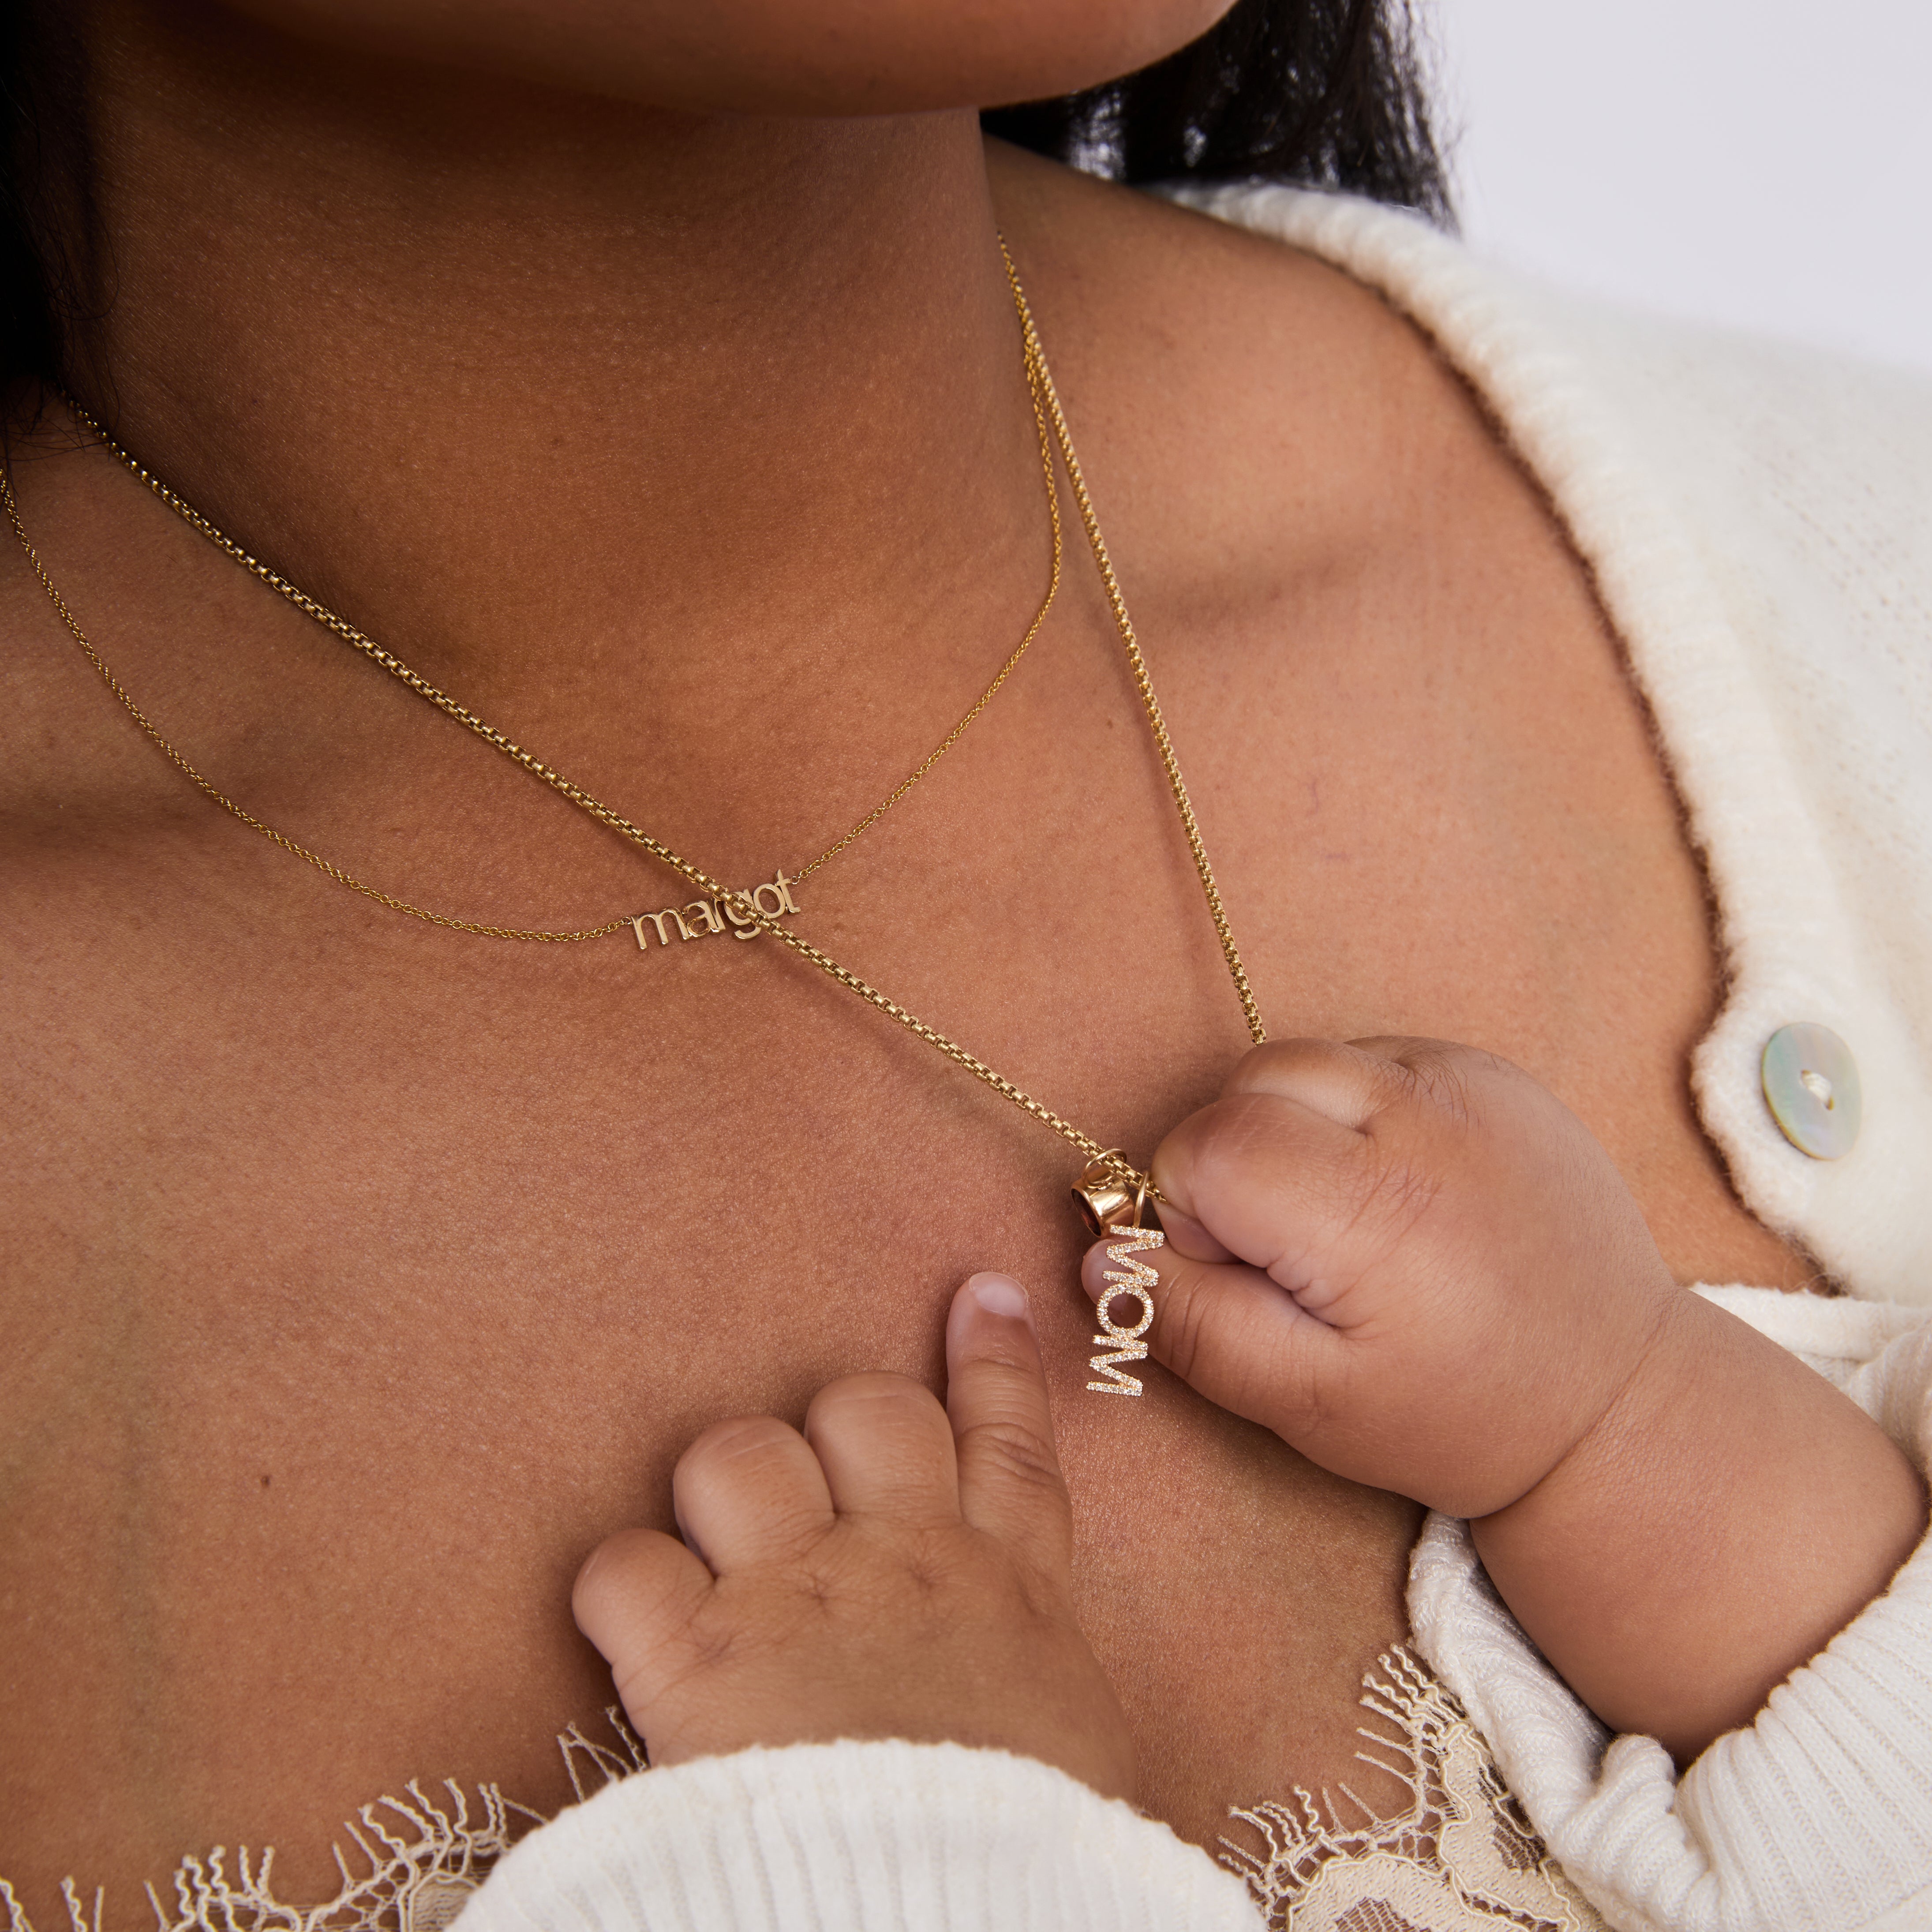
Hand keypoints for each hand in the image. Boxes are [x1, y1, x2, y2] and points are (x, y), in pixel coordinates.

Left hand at [572, 1272, 1135, 1799]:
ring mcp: (797, 1597)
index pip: (1009, 1441)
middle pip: (866, 1412)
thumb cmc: (1029, 1852)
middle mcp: (904, 1563)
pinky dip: (620, 1589)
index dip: (995, 1359)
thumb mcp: (1076, 1745)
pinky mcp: (698, 1657)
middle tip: (824, 1483)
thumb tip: (1041, 1691)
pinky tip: (634, 1623)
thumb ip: (1045, 1679)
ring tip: (724, 1546)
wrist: (950, 1911)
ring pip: (739, 1456)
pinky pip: (625, 1567)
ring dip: (725, 1490)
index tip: (981, 1294)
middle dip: (838, 1429)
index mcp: (1007, 1590)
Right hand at [1092, 1036, 1924, 1757]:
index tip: (1244, 1272)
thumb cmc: (1455, 1414)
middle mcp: (1426, 1120)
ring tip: (1343, 1215)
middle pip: (1249, 1083)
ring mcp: (1468, 1082)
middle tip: (1292, 1250)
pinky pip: (1370, 1056)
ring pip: (1302, 1059)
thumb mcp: (1307, 1405)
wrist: (1616, 1400)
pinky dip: (1351, 1110)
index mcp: (1376, 1211)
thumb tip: (1100, 1253)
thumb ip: (1192, 1324)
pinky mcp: (1494, 1071)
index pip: (1207, 1143)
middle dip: (1234, 1155)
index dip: (1192, 1209)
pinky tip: (1392, 1185)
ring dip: (1288, 1126)